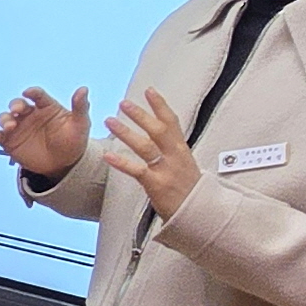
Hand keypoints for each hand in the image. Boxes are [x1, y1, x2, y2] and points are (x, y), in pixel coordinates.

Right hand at [0, 85, 91, 177]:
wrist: (64, 164)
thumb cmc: (74, 140)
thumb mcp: (81, 124)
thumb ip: (80, 106)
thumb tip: (84, 89)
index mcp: (46, 106)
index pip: (37, 95)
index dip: (32, 92)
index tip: (28, 93)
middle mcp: (29, 114)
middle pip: (17, 104)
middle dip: (15, 105)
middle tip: (17, 110)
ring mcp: (18, 127)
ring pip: (5, 118)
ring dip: (5, 119)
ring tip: (10, 126)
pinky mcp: (10, 141)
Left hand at [104, 86, 201, 219]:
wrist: (199, 215)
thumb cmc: (190, 192)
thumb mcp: (185, 166)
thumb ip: (173, 151)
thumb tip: (164, 138)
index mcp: (181, 150)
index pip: (172, 122)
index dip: (160, 106)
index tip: (149, 91)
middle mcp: (175, 157)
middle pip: (158, 130)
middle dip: (141, 115)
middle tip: (124, 102)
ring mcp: (166, 170)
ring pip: (145, 146)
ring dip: (126, 132)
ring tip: (110, 120)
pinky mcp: (156, 184)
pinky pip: (136, 170)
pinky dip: (121, 162)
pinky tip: (107, 155)